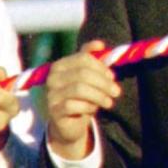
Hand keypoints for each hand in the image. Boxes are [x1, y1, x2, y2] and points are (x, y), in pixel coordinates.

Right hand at [43, 43, 121, 160]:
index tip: (112, 76)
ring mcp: (51, 94)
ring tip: (109, 102)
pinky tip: (94, 109)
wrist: (70, 123)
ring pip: (79, 89)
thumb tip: (100, 44)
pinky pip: (74, 106)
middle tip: (116, 92)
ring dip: (99, 96)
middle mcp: (52, 78)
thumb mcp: (88, 77)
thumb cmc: (82, 97)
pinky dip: (89, 107)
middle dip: (104, 83)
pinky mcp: (54, 111)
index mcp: (60, 65)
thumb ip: (92, 59)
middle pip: (83, 74)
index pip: (83, 58)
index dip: (101, 67)